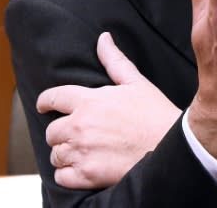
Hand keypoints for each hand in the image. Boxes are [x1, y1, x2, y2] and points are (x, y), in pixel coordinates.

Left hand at [37, 32, 180, 189]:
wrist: (172, 147)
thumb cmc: (156, 114)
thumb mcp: (137, 83)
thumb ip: (115, 61)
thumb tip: (103, 38)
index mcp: (90, 101)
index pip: (53, 98)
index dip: (45, 102)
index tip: (44, 107)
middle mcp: (80, 126)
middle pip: (52, 131)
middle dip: (62, 133)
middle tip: (80, 135)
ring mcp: (82, 151)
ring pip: (56, 154)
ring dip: (67, 154)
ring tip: (87, 152)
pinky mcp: (86, 175)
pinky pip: (61, 176)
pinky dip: (69, 174)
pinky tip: (85, 168)